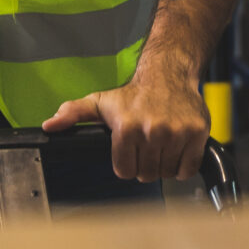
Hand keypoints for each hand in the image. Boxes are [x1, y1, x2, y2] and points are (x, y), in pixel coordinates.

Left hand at [42, 69, 209, 182]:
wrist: (169, 73)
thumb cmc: (134, 93)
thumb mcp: (100, 102)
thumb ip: (73, 114)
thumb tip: (50, 126)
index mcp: (126, 128)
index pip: (125, 171)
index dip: (126, 163)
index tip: (130, 150)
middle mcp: (152, 130)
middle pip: (146, 174)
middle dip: (145, 164)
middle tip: (147, 146)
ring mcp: (176, 132)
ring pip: (167, 173)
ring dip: (164, 165)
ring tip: (161, 145)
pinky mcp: (197, 134)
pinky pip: (188, 169)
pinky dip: (184, 166)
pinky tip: (177, 148)